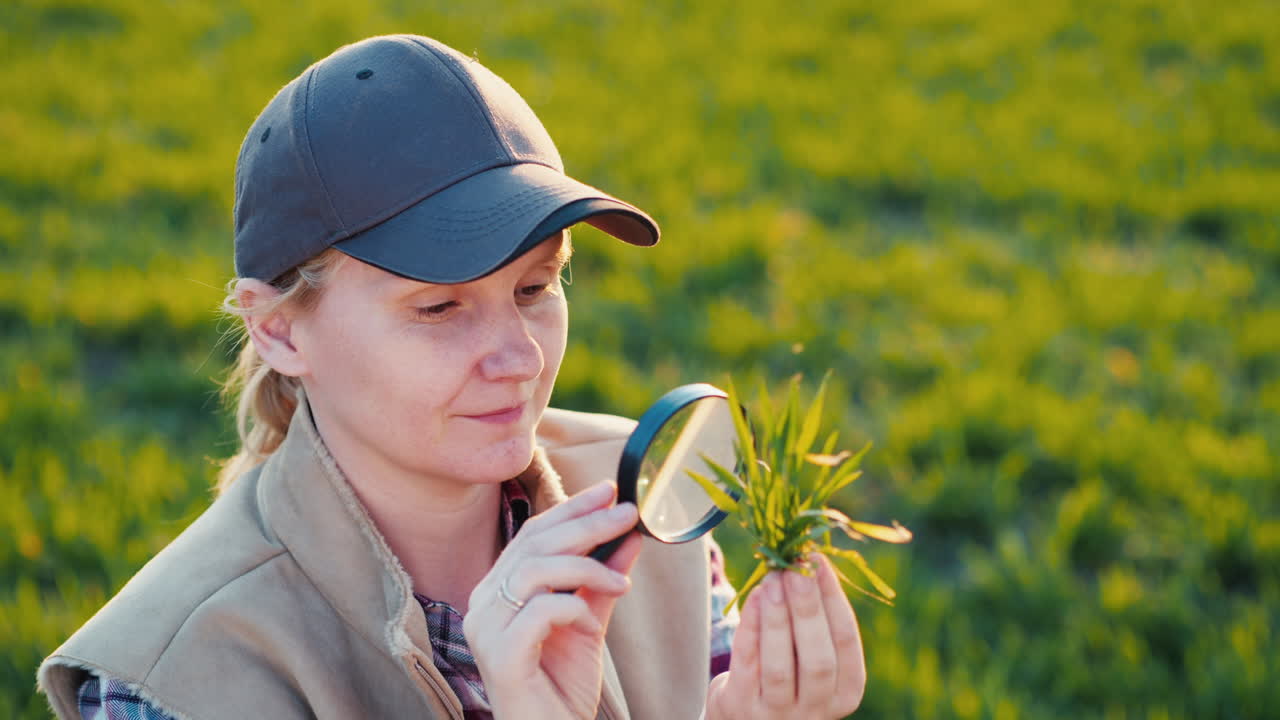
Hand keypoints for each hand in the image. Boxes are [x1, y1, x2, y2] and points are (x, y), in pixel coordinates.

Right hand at [463, 480, 642, 719]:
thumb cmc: (561, 685)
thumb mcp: (589, 622)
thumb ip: (602, 581)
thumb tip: (630, 537)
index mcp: (498, 590)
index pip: (532, 534)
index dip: (571, 508)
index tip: (610, 491)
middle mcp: (483, 604)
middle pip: (534, 544)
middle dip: (586, 523)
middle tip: (628, 514)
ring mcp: (486, 630)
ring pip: (535, 571)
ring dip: (586, 567)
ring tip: (622, 582)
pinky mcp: (499, 657)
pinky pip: (539, 611)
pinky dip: (573, 609)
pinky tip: (590, 626)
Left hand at [705, 554, 865, 719]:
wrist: (746, 713)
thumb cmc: (787, 671)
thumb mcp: (808, 653)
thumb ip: (814, 617)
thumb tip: (809, 560)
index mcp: (845, 692)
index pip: (846, 642)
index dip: (833, 599)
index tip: (819, 561)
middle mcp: (816, 710)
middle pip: (818, 660)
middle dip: (808, 610)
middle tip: (798, 570)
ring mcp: (778, 714)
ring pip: (780, 667)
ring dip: (778, 618)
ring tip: (774, 578)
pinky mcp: (741, 707)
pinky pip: (747, 664)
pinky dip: (750, 627)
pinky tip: (754, 596)